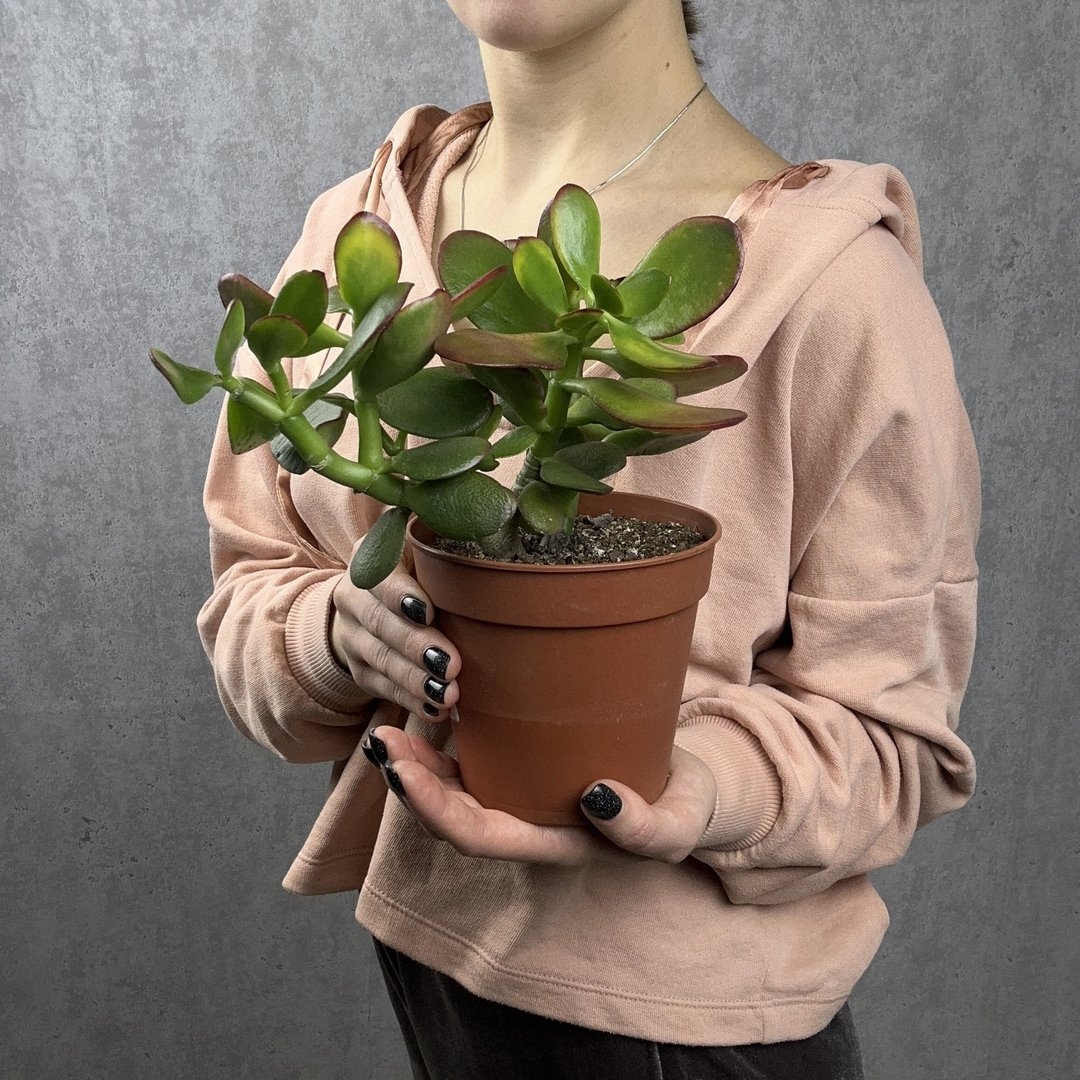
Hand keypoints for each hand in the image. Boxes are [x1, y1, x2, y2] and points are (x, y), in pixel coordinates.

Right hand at [329, 555, 460, 720]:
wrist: (373, 602)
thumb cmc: (419, 572)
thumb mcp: (427, 552)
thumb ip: (446, 551)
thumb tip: (483, 560)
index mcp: (370, 557)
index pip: (379, 573)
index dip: (400, 594)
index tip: (427, 612)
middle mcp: (353, 596)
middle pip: (380, 622)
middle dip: (417, 646)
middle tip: (451, 664)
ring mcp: (352, 635)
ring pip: (381, 659)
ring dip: (415, 680)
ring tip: (448, 694)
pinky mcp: (359, 669)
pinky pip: (382, 687)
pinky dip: (410, 700)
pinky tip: (434, 709)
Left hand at [363, 725, 717, 866]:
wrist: (687, 788)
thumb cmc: (681, 807)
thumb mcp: (678, 823)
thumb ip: (645, 828)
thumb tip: (598, 800)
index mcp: (553, 843)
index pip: (481, 836)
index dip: (436, 809)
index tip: (404, 773)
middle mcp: (527, 823)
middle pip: (454, 814)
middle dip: (412, 782)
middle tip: (384, 740)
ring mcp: (522, 795)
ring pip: (455, 788)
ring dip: (417, 764)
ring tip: (388, 730)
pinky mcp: (525, 764)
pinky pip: (474, 760)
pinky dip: (443, 743)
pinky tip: (429, 709)